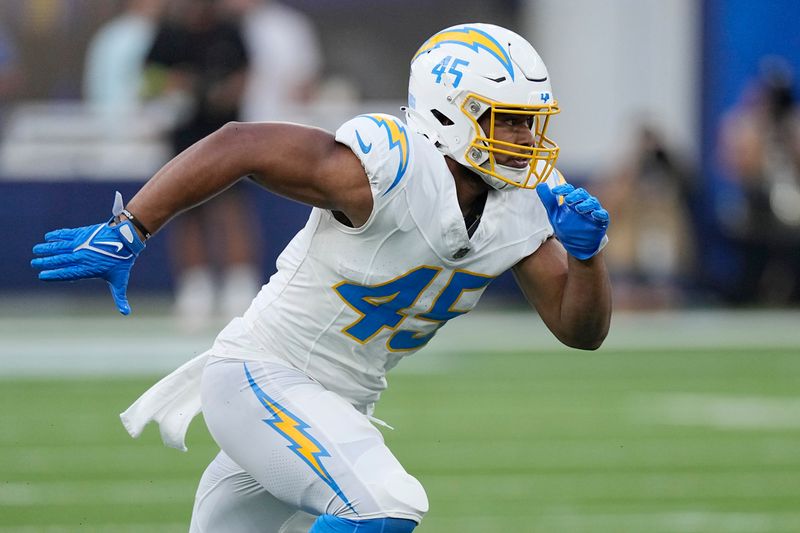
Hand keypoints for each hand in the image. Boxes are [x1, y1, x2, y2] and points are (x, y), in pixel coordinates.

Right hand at [31, 220, 145, 314]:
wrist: (127, 239)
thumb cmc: (122, 262)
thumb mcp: (120, 281)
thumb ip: (119, 297)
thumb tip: (126, 313)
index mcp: (88, 269)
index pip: (67, 274)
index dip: (54, 275)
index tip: (42, 276)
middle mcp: (83, 257)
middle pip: (60, 260)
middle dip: (46, 262)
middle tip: (34, 263)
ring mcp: (82, 244)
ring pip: (60, 246)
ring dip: (47, 248)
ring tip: (36, 249)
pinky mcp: (83, 233)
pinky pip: (66, 234)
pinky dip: (56, 235)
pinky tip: (48, 237)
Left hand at [536, 182, 608, 259]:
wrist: (576, 245)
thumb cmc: (566, 226)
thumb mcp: (554, 214)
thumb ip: (548, 200)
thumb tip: (540, 185)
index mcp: (573, 199)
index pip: (569, 189)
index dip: (563, 189)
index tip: (554, 191)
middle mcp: (584, 202)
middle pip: (581, 194)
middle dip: (574, 196)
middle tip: (567, 200)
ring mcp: (593, 211)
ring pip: (592, 202)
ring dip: (586, 204)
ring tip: (578, 208)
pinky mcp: (601, 221)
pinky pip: (603, 215)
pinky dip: (599, 214)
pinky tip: (595, 214)